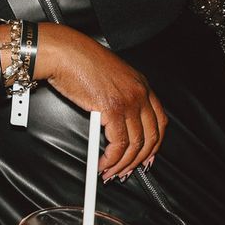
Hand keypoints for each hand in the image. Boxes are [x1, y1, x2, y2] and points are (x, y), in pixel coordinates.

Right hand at [33, 23, 166, 179]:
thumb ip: (119, 97)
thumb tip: (116, 124)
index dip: (154, 144)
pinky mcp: (112, 109)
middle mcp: (140, 93)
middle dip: (138, 160)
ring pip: (135, 145)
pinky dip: (112, 159)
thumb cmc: (79, 61)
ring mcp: (128, 101)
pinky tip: (103, 163)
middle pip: (151, 137)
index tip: (146, 158)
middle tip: (126, 172)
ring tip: (110, 172)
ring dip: (123, 164)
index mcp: (141, 84)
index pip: (159, 122)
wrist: (64, 52)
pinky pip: (118, 144)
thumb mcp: (110, 77)